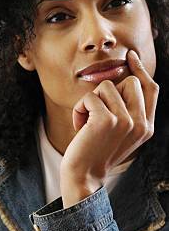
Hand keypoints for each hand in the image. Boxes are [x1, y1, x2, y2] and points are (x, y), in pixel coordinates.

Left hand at [60, 50, 157, 207]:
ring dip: (89, 102)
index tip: (129, 55)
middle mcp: (141, 123)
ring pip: (106, 86)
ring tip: (87, 124)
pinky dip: (78, 110)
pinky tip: (79, 127)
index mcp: (147, 126)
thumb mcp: (118, 132)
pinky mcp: (106, 121)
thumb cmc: (94, 152)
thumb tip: (123, 78)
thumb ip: (127, 110)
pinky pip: (89, 97)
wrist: (83, 175)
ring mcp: (126, 121)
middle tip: (95, 114)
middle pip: (128, 81)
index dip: (141, 69)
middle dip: (107, 92)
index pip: (151, 88)